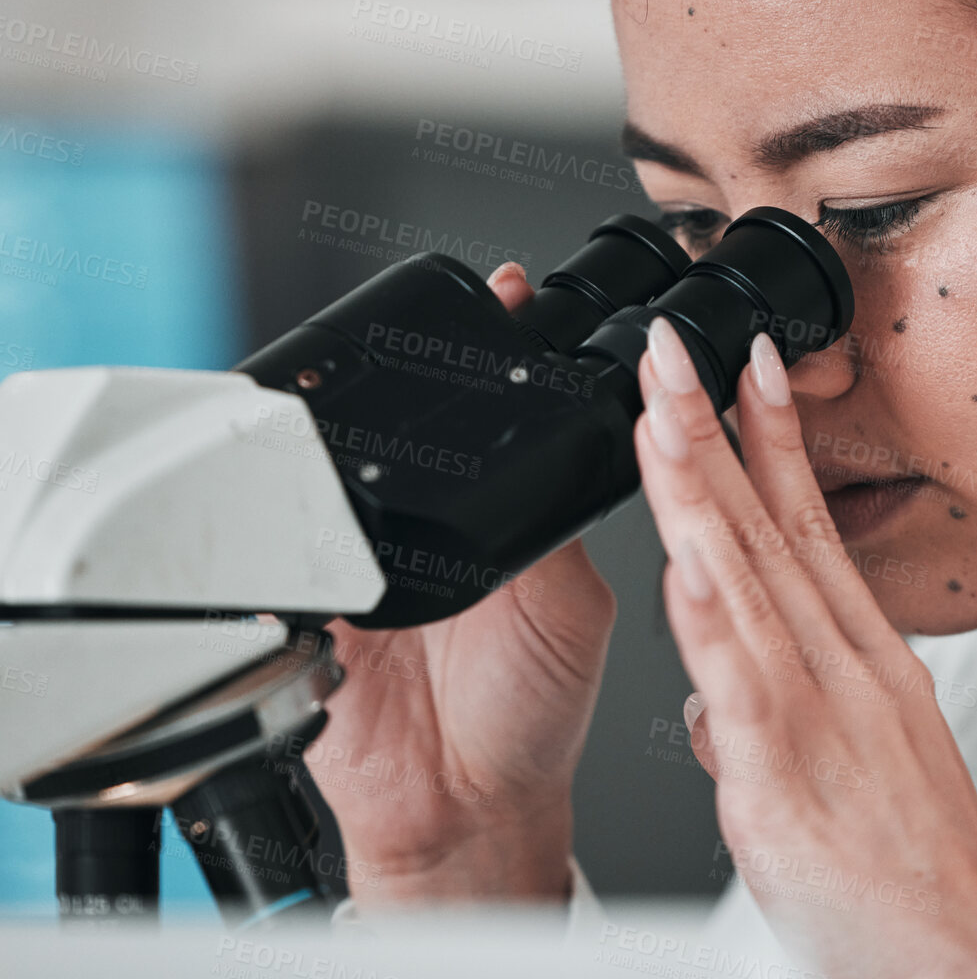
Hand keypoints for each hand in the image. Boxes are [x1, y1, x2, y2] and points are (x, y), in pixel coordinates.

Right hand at [304, 262, 615, 905]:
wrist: (461, 808)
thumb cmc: (532, 713)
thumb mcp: (566, 602)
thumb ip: (550, 528)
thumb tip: (544, 441)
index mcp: (508, 515)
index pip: (501, 412)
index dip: (502, 349)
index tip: (508, 294)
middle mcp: (437, 522)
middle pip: (417, 421)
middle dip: (422, 367)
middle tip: (442, 324)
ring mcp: (368, 552)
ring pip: (343, 461)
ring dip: (351, 425)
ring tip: (375, 382)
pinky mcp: (308, 594)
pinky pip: (284, 536)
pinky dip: (288, 507)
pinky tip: (313, 487)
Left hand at [633, 318, 976, 978]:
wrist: (964, 963)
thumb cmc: (910, 876)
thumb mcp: (856, 764)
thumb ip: (777, 714)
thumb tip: (710, 692)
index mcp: (861, 659)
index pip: (807, 525)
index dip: (772, 439)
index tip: (747, 366)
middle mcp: (843, 669)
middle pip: (768, 528)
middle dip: (713, 428)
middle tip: (673, 348)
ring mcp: (818, 715)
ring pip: (745, 579)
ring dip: (697, 486)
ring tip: (659, 407)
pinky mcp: (787, 779)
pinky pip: (741, 683)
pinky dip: (709, 613)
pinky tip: (681, 555)